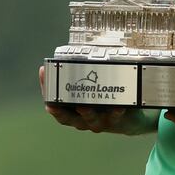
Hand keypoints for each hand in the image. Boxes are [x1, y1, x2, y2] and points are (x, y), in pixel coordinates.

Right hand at [39, 65, 157, 134]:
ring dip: (86, 113)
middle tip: (52, 104)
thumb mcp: (90, 88)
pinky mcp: (115, 121)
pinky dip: (115, 111)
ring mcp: (99, 121)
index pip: (54, 104)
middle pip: (67, 118)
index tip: (44, 73)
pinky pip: (115, 117)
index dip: (46, 90)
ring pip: (90, 119)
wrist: (130, 117)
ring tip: (83, 106)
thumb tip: (70, 53)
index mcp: (72, 111)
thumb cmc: (104, 100)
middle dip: (59, 111)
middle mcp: (83, 119)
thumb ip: (81, 76)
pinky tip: (118, 105)